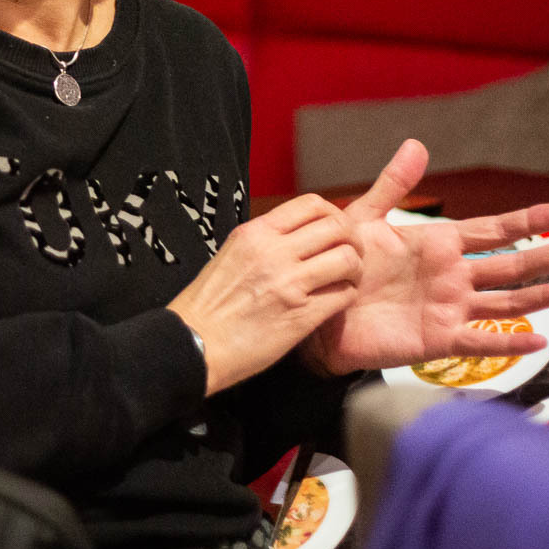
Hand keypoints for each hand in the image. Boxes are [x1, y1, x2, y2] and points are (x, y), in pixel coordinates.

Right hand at [167, 194, 362, 394]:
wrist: (194, 343)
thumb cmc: (208, 306)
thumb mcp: (232, 254)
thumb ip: (265, 241)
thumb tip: (296, 236)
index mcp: (255, 233)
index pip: (311, 204)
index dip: (332, 214)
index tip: (334, 228)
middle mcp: (273, 252)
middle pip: (337, 226)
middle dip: (352, 239)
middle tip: (350, 253)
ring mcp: (289, 283)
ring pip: (347, 259)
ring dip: (354, 269)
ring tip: (346, 279)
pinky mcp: (300, 316)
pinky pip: (343, 295)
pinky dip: (346, 296)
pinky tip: (336, 301)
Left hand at [301, 140, 548, 375]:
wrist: (316, 311)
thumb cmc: (340, 265)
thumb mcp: (364, 218)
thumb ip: (392, 185)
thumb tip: (416, 145)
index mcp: (438, 245)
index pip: (494, 230)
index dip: (528, 221)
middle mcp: (453, 277)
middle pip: (513, 265)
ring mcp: (450, 309)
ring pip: (507, 302)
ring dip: (543, 296)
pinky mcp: (437, 340)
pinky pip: (479, 341)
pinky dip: (508, 342)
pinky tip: (538, 339)